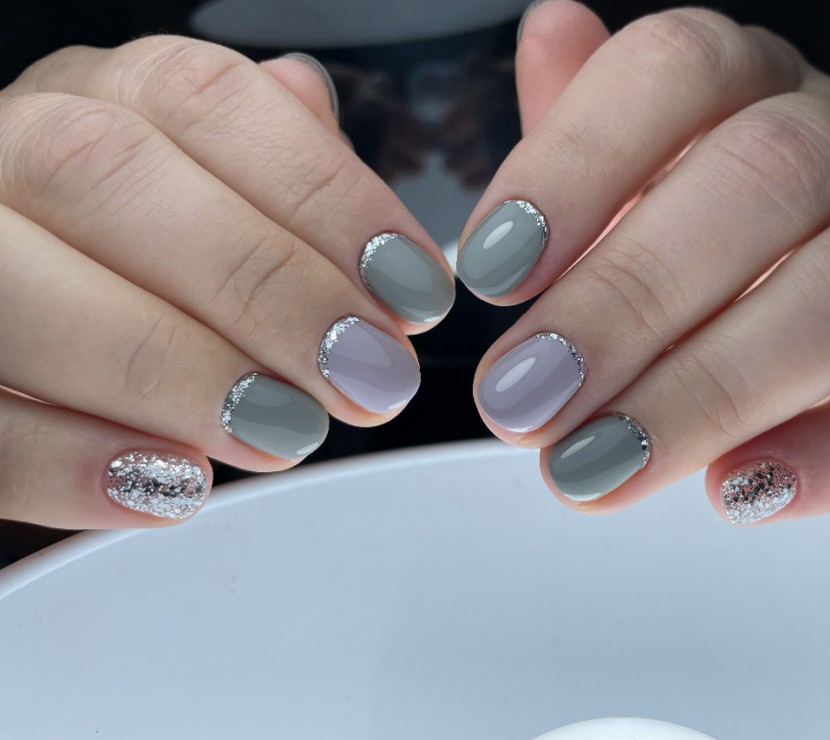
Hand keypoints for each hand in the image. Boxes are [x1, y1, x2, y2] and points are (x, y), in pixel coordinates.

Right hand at [0, 38, 453, 527]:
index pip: (204, 98)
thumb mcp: (208, 188)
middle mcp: (4, 155)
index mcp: (96, 97)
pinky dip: (70, 461)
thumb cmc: (134, 253)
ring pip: (18, 287)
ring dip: (173, 370)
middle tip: (369, 376)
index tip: (412, 291)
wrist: (23, 315)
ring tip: (289, 431)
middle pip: (104, 175)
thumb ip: (262, 160)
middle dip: (264, 287)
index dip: (324, 196)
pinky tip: (176, 484)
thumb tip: (314, 110)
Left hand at [460, 1, 829, 523]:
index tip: (491, 272)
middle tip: (527, 398)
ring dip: (713, 390)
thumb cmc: (674, 239)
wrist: (772, 302)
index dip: (578, 165)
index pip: (681, 69)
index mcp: (757, 82)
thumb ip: (579, 131)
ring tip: (597, 466)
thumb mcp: (610, 184)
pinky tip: (734, 490)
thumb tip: (551, 30)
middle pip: (765, 179)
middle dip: (628, 302)